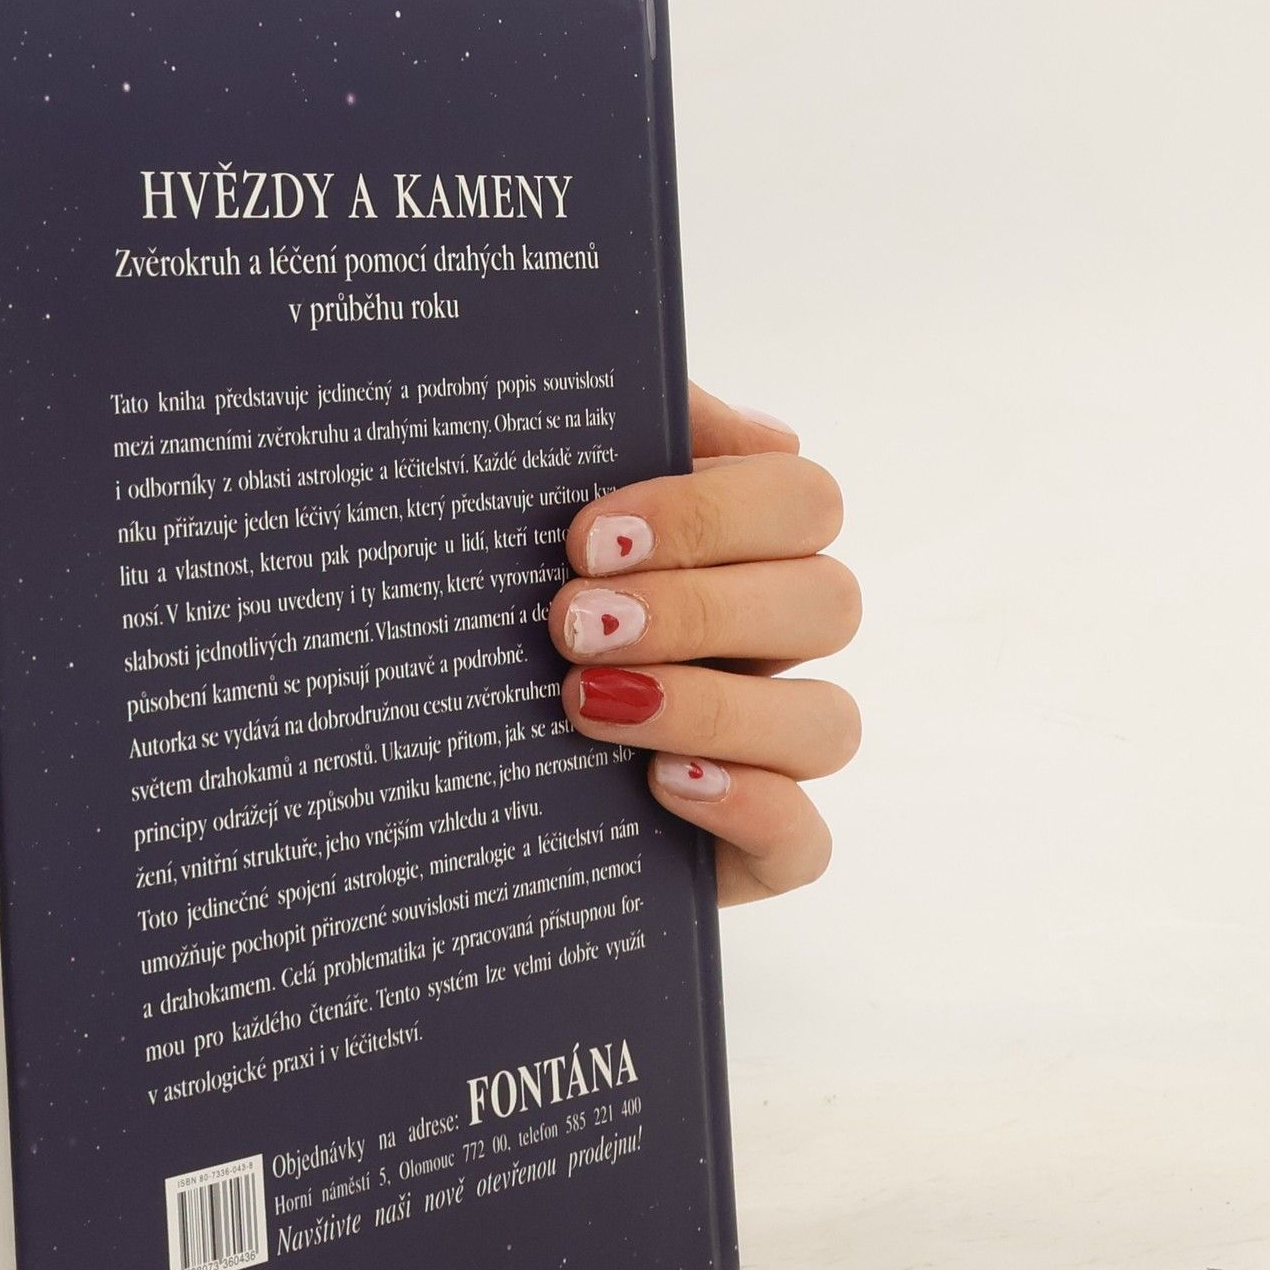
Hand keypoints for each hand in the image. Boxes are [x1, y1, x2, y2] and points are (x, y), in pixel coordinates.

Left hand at [549, 383, 860, 904]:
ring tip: (587, 701)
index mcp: (739, 554)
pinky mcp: (754, 852)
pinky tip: (663, 783)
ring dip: (713, 705)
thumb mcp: (530, 515)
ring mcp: (771, 753)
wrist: (443, 772)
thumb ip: (609, 434)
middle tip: (570, 622)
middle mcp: (771, 647)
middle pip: (826, 603)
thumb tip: (718, 418)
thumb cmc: (497, 618)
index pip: (803, 501)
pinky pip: (804, 841)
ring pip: (826, 722)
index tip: (591, 537)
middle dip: (698, 608)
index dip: (713, 512)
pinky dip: (749, 807)